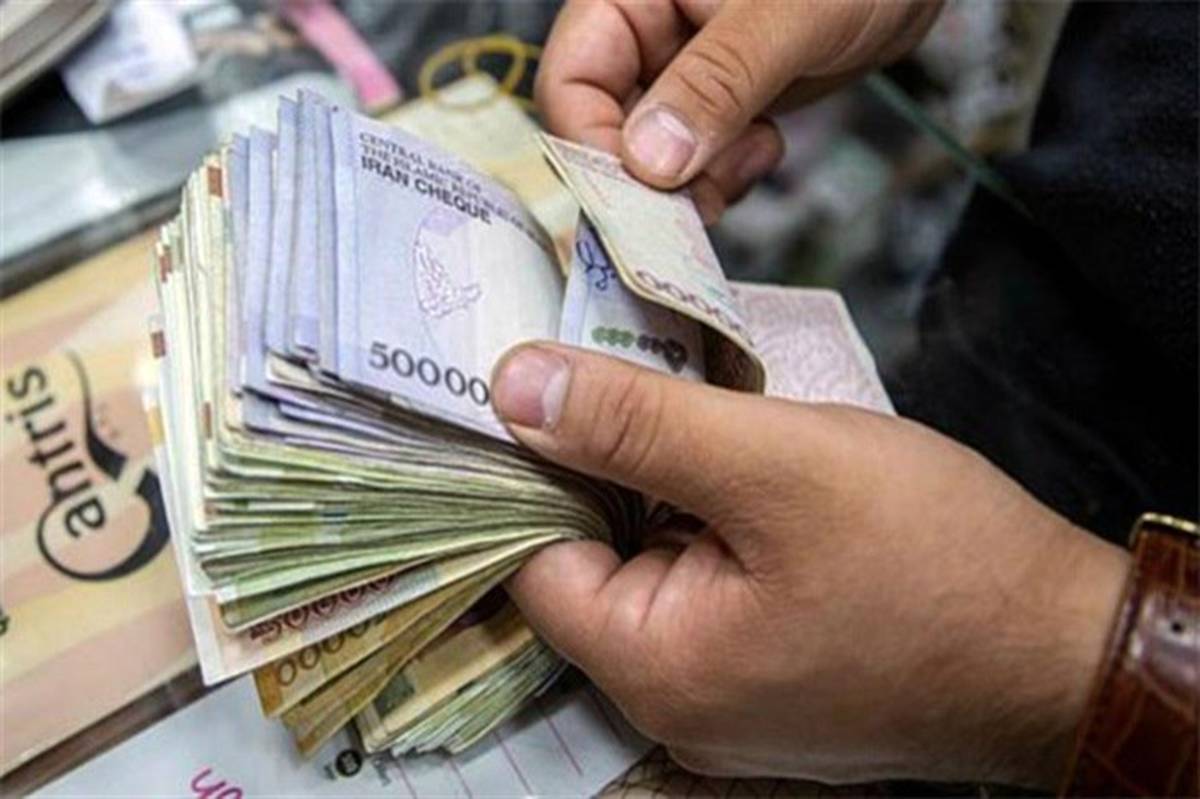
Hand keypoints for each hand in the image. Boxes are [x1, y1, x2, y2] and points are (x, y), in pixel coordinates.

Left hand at [491, 343, 1130, 786]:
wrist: (1065, 646)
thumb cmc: (936, 558)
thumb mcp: (775, 464)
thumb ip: (636, 424)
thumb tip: (514, 385)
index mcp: (653, 668)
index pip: (531, 556)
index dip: (526, 461)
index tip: (529, 379)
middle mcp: (671, 702)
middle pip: (588, 560)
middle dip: (599, 464)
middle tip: (606, 366)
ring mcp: (721, 695)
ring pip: (649, 566)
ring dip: (658, 486)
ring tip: (675, 401)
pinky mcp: (764, 671)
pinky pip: (701, 586)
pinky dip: (703, 521)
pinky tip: (729, 463)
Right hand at [536, 0, 941, 221]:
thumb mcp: (789, 17)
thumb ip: (717, 83)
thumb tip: (648, 161)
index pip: (570, 78)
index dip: (592, 144)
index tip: (638, 201)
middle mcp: (647, 31)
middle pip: (604, 124)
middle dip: (648, 178)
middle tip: (696, 209)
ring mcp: (684, 70)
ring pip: (650, 154)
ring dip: (691, 183)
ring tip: (747, 161)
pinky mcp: (720, 101)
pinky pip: (696, 159)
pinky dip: (722, 175)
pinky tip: (763, 148)